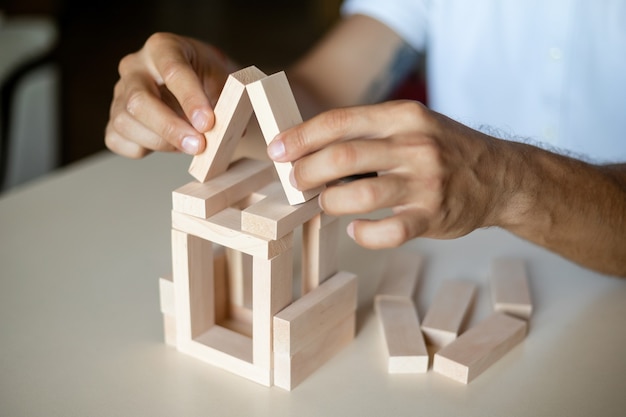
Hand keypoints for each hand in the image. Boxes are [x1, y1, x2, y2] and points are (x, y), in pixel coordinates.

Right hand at [105, 33, 231, 157]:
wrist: (197, 83)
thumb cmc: (208, 78)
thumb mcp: (223, 79)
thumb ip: (226, 101)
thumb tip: (229, 130)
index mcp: (163, 48)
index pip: (172, 71)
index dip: (191, 99)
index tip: (207, 123)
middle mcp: (135, 68)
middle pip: (138, 100)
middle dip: (170, 128)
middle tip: (198, 145)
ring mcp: (120, 94)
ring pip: (126, 123)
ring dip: (161, 142)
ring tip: (189, 144)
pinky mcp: (114, 119)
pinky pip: (119, 140)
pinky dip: (143, 149)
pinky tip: (167, 144)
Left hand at [267, 100, 503, 248]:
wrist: (499, 176)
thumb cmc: (444, 149)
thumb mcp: (411, 124)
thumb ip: (367, 133)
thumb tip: (310, 149)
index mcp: (402, 117)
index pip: (338, 122)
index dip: (301, 138)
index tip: (277, 151)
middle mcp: (414, 146)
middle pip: (343, 157)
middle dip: (306, 172)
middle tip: (295, 182)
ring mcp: (425, 183)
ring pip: (360, 196)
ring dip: (331, 202)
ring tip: (326, 203)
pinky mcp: (432, 217)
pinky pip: (387, 233)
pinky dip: (363, 234)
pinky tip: (358, 228)